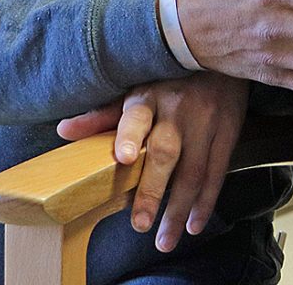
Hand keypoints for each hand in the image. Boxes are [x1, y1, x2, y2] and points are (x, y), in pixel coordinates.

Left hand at [57, 73, 247, 252]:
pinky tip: (194, 223)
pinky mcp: (229, 129)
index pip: (136, 115)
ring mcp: (207, 120)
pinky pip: (218, 171)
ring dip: (179, 208)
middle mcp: (178, 107)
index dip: (130, 135)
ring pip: (194, 169)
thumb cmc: (171, 75)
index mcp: (150, 96)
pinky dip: (206, 201)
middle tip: (139, 223)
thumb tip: (64, 130)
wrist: (220, 52)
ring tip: (165, 239)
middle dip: (152, 190)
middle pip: (166, 151)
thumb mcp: (136, 87)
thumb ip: (104, 114)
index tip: (124, 158)